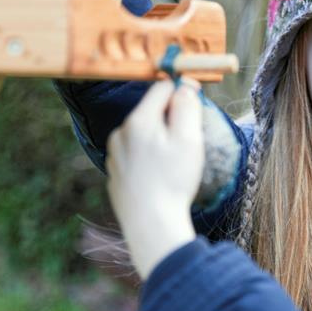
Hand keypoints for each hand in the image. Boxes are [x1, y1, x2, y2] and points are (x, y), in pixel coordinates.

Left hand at [107, 79, 204, 279]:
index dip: (182, 90)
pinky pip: (135, 155)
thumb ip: (187, 107)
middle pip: (150, 111)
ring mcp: (114, 154)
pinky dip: (149, 158)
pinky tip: (160, 177)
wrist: (150, 224)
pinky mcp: (115, 173)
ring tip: (174, 164)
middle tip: (189, 141)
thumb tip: (183, 87)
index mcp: (139, 120)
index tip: (196, 100)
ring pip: (142, 133)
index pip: (161, 87)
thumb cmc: (173, 181)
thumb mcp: (189, 140)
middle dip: (171, 118)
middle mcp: (121, 132)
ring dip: (159, 139)